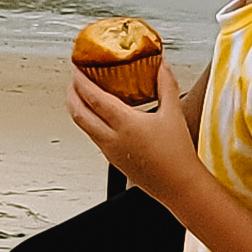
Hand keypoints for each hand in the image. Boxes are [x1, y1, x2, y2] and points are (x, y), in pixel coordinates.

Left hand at [67, 60, 196, 201]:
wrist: (180, 186)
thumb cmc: (178, 155)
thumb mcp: (173, 113)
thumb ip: (166, 85)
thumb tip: (161, 65)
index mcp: (125, 124)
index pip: (93, 97)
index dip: (81, 80)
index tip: (76, 67)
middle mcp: (112, 138)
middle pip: (79, 112)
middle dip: (71, 93)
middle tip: (73, 79)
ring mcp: (110, 151)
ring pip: (82, 126)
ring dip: (77, 107)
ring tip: (80, 95)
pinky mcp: (113, 160)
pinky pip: (93, 136)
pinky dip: (88, 121)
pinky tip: (98, 117)